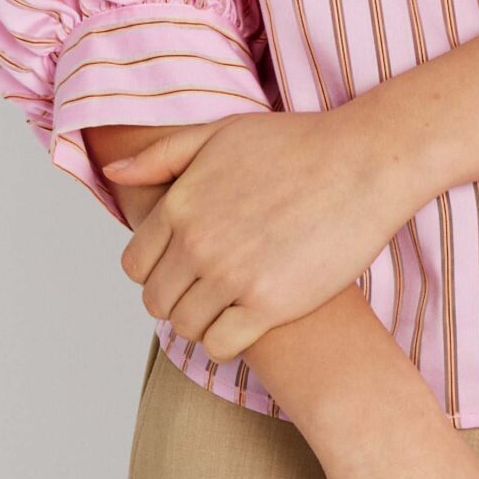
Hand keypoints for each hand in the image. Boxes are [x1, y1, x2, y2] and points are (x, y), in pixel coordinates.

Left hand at [104, 109, 414, 364]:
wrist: (365, 163)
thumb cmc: (297, 144)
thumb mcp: (221, 133)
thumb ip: (162, 155)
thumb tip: (113, 172)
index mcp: (181, 205)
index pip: (135, 264)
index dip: (155, 270)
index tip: (183, 267)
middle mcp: (198, 244)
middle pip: (157, 301)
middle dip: (175, 298)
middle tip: (207, 290)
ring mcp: (232, 277)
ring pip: (186, 327)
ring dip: (201, 321)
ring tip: (228, 306)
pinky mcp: (270, 305)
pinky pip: (221, 345)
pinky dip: (226, 341)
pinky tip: (246, 322)